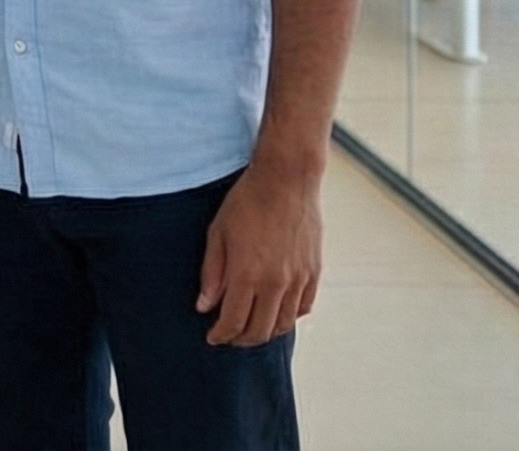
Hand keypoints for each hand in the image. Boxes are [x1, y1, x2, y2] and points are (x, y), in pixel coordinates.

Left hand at [196, 161, 322, 346]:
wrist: (287, 179)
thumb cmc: (247, 201)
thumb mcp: (218, 233)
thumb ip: (212, 273)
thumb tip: (204, 306)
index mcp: (247, 273)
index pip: (233, 321)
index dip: (221, 335)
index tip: (213, 337)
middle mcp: (275, 282)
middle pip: (259, 330)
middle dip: (241, 339)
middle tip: (230, 336)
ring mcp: (298, 279)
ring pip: (283, 324)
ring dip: (265, 332)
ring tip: (251, 327)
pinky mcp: (314, 272)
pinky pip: (303, 308)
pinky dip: (288, 317)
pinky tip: (276, 312)